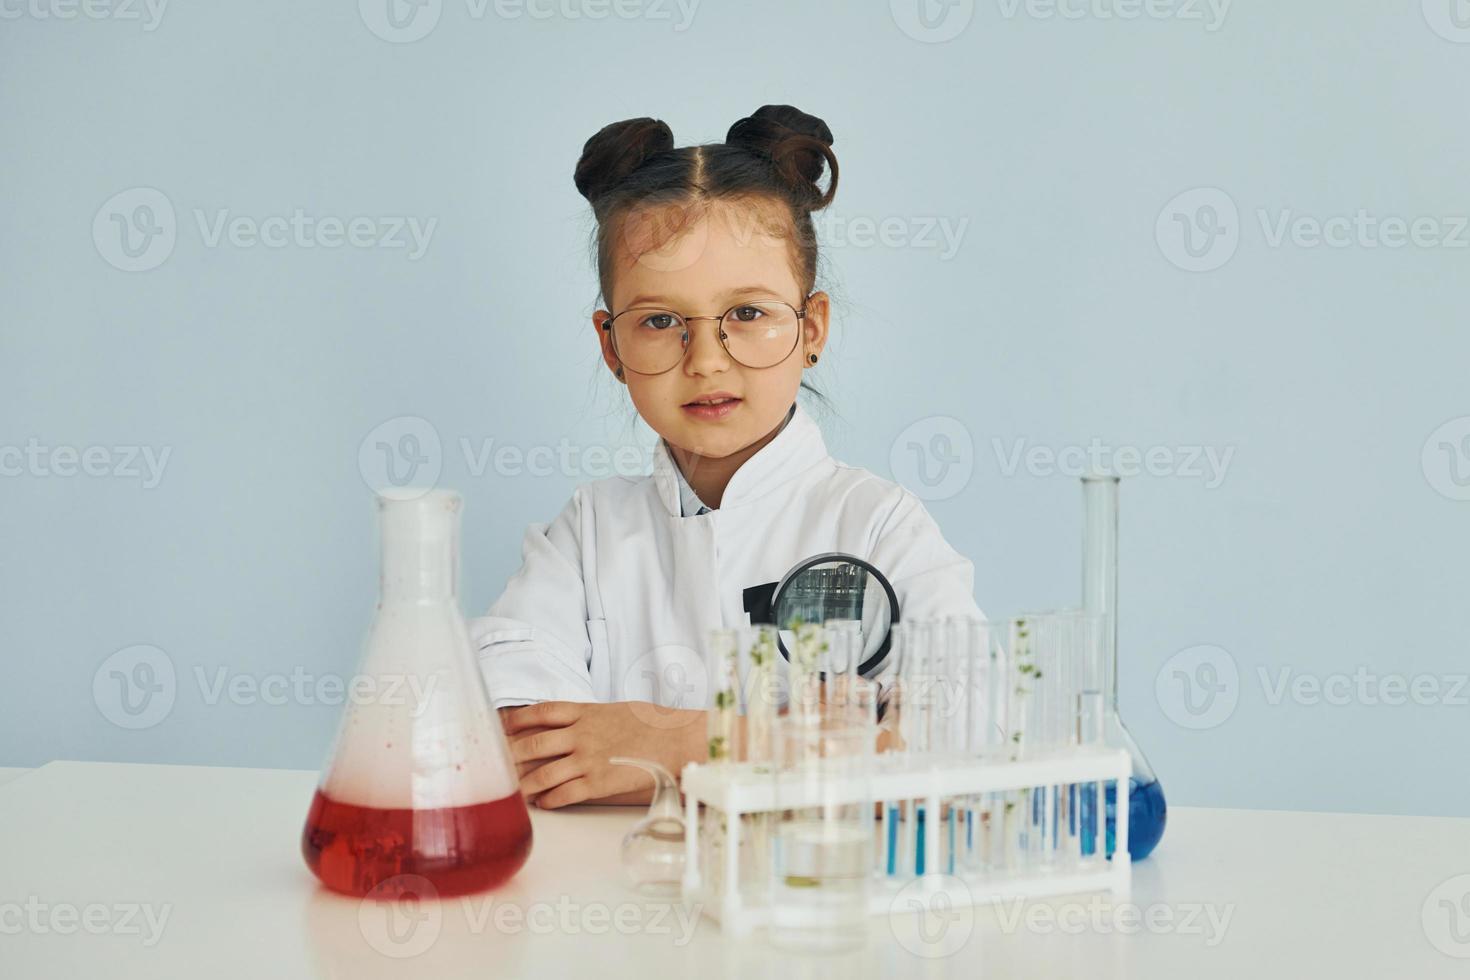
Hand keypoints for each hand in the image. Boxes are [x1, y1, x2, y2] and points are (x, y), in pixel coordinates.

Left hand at [500, 701, 703, 808]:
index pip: (541, 712)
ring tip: (514, 791)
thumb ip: (590, 716)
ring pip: (543, 774)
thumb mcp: (616, 710)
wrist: (676, 740)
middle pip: (533, 744)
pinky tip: (543, 803)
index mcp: (585, 712)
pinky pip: (563, 794)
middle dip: (510, 755)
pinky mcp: (597, 783)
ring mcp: (587, 759)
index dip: (517, 720)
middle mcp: (580, 734)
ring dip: (524, 784)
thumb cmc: (652, 724)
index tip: (501, 726)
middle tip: (495, 763)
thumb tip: (572, 723)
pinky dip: (549, 800)